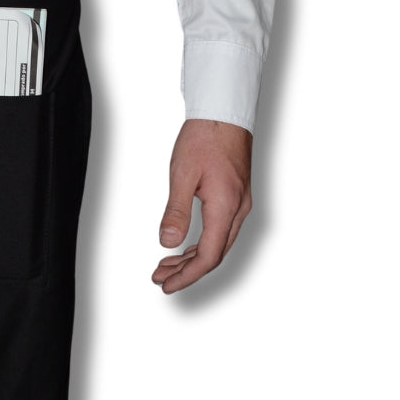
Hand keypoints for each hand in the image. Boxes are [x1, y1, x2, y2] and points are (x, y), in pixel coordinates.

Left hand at [152, 119, 252, 293]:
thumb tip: (167, 243)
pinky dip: (201, 243)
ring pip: (218, 244)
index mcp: (226, 207)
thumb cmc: (205, 138)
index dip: (186, 276)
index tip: (167, 285)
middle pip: (214, 255)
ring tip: (166, 264)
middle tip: (160, 277)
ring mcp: (239, 204)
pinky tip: (184, 245)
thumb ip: (176, 212)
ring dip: (192, 258)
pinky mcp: (235, 197)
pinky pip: (220, 230)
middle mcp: (238, 210)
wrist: (224, 114)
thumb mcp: (182, 175)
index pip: (208, 256)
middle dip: (186, 271)